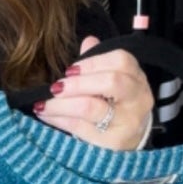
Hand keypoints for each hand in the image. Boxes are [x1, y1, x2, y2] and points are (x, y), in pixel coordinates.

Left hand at [34, 36, 152, 150]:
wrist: (131, 142)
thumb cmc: (117, 107)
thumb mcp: (113, 83)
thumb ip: (99, 62)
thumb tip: (88, 41)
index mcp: (137, 78)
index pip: (121, 61)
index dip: (93, 62)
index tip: (70, 70)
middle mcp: (138, 99)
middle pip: (111, 82)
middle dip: (77, 83)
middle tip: (56, 87)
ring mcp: (128, 122)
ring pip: (91, 107)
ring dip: (61, 103)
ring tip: (44, 103)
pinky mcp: (113, 142)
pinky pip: (80, 127)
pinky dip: (59, 119)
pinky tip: (47, 115)